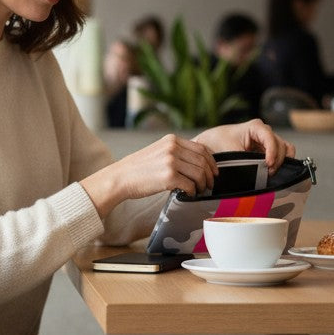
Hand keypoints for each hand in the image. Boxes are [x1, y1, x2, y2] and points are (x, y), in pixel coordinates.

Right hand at [81, 134, 218, 217]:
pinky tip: (188, 194)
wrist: (120, 178)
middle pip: (203, 161)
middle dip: (209, 175)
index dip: (211, 161)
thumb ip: (175, 152)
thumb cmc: (137, 168)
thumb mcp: (157, 151)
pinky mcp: (168, 177)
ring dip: (203, 184)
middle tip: (209, 185)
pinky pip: (190, 185)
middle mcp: (172, 148)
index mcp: (171, 140)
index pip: (201, 148)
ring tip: (199, 191)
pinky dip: (193, 192)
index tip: (214, 171)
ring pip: (199, 174)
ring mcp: (171, 162)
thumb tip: (196, 163)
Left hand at [193, 119, 294, 172]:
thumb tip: (258, 172)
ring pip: (284, 149)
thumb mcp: (231, 151)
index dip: (272, 152)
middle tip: (268, 172)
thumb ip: (246, 160)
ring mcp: (266, 140)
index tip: (268, 164)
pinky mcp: (266, 149)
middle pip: (281, 145)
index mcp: (255, 127)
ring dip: (280, 161)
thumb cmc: (218, 142)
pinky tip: (271, 170)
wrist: (210, 143)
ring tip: (269, 172)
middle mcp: (264, 131)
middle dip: (277, 159)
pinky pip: (281, 154)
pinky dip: (280, 162)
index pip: (270, 138)